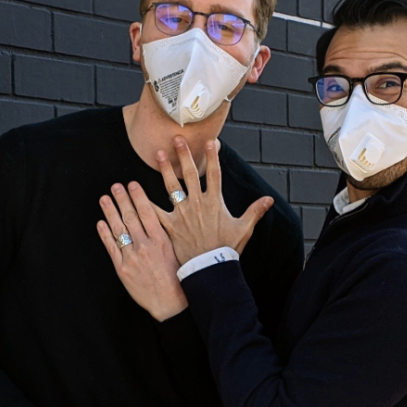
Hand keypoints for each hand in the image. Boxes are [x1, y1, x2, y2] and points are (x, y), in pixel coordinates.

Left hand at [97, 182, 187, 320]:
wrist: (170, 304)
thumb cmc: (178, 279)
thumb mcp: (177, 253)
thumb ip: (167, 236)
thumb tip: (159, 218)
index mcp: (162, 241)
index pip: (148, 213)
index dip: (138, 197)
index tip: (132, 184)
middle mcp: (145, 246)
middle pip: (131, 218)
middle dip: (122, 199)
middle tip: (115, 186)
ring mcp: (132, 257)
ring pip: (119, 230)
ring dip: (110, 212)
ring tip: (104, 198)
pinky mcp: (122, 269)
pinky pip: (111, 248)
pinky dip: (105, 234)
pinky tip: (101, 223)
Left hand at [153, 137, 273, 263]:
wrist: (211, 268)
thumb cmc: (227, 249)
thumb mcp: (244, 228)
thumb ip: (255, 211)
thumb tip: (269, 199)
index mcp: (215, 202)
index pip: (214, 174)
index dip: (212, 157)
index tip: (210, 141)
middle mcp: (197, 204)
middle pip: (190, 174)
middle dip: (184, 155)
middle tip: (177, 138)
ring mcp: (182, 214)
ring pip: (172, 187)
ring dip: (165, 169)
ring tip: (158, 153)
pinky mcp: (171, 226)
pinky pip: (156, 211)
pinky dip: (146, 202)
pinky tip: (136, 191)